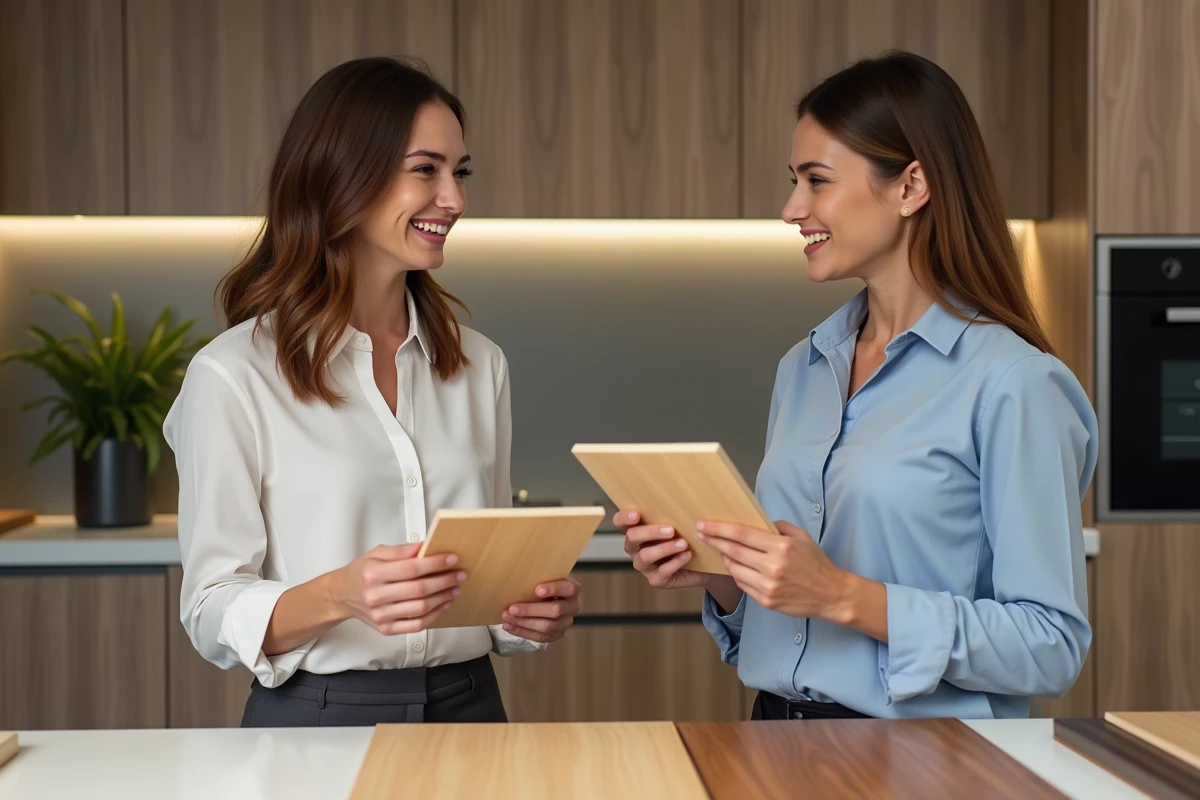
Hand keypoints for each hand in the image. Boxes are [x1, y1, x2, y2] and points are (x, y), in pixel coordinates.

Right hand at [330, 544, 466, 634]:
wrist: (342, 595)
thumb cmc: (361, 573)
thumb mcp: (375, 553)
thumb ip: (399, 550)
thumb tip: (423, 547)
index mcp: (372, 574)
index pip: (410, 568)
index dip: (434, 563)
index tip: (451, 558)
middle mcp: (375, 596)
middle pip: (418, 590)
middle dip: (444, 580)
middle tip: (459, 574)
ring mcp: (381, 615)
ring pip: (420, 608)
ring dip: (443, 597)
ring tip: (455, 588)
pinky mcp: (386, 628)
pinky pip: (416, 625)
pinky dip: (435, 615)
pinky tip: (444, 604)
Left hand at [501, 579, 579, 642]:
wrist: (548, 598)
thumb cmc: (544, 584)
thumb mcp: (545, 577)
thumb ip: (538, 577)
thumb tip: (516, 577)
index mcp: (572, 589)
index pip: (569, 589)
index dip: (554, 589)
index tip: (537, 589)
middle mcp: (572, 607)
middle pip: (556, 610)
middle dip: (532, 610)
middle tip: (513, 608)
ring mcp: (565, 623)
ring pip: (547, 627)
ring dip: (524, 623)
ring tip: (507, 617)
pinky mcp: (556, 635)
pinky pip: (539, 637)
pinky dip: (522, 631)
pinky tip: (509, 626)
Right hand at [616, 509, 709, 589]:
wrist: (701, 564)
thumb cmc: (686, 538)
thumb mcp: (679, 524)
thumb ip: (672, 515)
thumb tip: (679, 497)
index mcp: (636, 531)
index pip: (620, 523)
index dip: (624, 518)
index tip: (636, 514)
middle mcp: (635, 548)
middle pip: (632, 538)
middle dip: (650, 532)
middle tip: (671, 530)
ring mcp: (644, 565)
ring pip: (645, 556)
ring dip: (665, 548)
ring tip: (683, 543)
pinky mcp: (656, 579)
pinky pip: (662, 572)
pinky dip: (675, 562)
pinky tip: (687, 555)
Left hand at [696, 519, 856, 619]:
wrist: (830, 594)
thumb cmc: (816, 563)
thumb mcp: (801, 537)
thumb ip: (778, 527)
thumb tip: (756, 522)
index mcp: (781, 547)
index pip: (742, 534)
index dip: (719, 529)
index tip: (704, 525)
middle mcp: (772, 567)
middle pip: (733, 551)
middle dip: (714, 541)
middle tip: (701, 534)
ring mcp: (768, 586)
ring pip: (734, 569)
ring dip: (725, 558)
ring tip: (722, 550)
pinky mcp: (766, 601)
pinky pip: (742, 584)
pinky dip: (736, 573)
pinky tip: (736, 566)